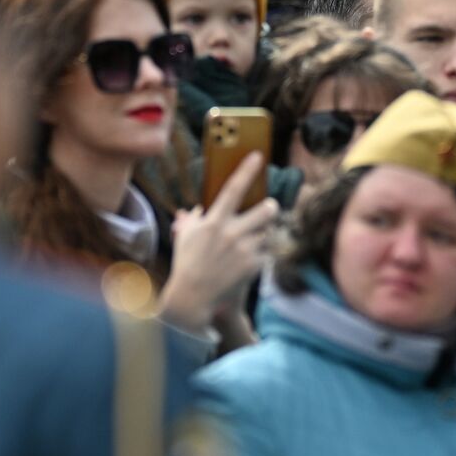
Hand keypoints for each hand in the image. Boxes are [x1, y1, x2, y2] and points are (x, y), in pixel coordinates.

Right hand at [157, 152, 277, 332]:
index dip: (247, 170)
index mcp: (214, 222)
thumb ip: (192, 221)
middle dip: (270, 208)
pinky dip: (261, 254)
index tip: (258, 155)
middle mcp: (231, 233)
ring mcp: (244, 250)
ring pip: (268, 232)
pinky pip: (266, 252)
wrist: (192, 299)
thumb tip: (196, 210)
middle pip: (266, 210)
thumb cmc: (187, 266)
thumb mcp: (185, 238)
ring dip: (264, 233)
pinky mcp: (253, 266)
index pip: (233, 189)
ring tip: (252, 240)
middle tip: (267, 208)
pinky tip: (248, 262)